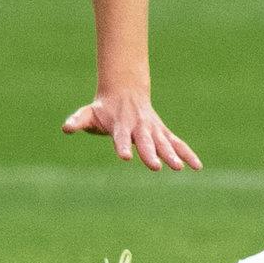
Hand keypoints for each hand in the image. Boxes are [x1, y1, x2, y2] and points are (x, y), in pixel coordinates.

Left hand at [63, 89, 200, 172]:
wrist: (125, 93)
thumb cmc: (104, 109)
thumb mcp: (88, 113)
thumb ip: (78, 121)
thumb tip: (66, 128)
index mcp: (121, 125)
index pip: (121, 137)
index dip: (123, 146)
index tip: (125, 157)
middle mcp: (139, 127)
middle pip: (146, 142)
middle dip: (151, 154)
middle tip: (156, 167)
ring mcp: (153, 130)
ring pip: (164, 143)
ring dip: (171, 155)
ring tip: (178, 169)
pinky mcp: (163, 133)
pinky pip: (177, 144)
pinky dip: (187, 154)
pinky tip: (197, 167)